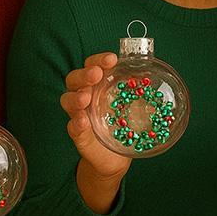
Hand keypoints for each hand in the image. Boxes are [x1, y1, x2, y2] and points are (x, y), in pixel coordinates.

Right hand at [60, 52, 130, 212]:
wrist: (116, 156)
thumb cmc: (123, 123)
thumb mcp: (132, 105)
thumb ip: (135, 89)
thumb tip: (148, 73)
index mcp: (96, 84)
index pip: (92, 65)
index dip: (99, 60)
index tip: (112, 59)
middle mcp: (84, 96)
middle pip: (74, 79)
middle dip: (84, 75)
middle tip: (96, 75)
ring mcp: (79, 114)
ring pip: (68, 100)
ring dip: (76, 97)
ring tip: (85, 98)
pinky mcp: (78, 134)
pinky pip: (73, 127)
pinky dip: (77, 123)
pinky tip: (83, 121)